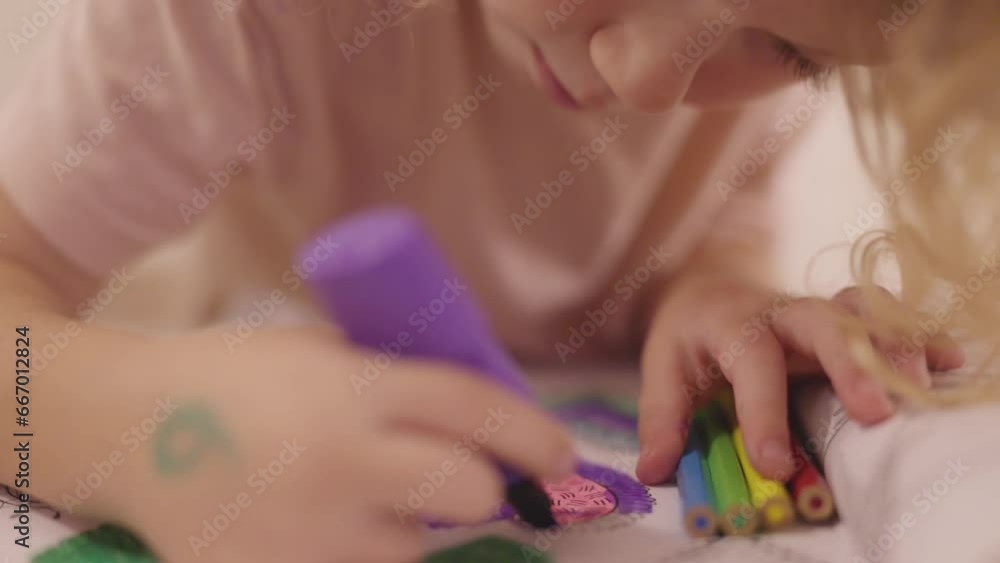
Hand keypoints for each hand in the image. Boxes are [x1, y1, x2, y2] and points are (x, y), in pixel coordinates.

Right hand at [102, 326, 573, 562]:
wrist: (127, 428)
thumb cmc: (232, 375)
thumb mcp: (318, 349)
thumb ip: (389, 379)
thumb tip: (471, 414)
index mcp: (354, 388)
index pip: (474, 408)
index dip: (532, 431)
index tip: (562, 452)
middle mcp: (344, 462)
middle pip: (469, 491)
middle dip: (479, 486)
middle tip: (459, 480)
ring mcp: (312, 533)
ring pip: (412, 549)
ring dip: (403, 529)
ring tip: (344, 500)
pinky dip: (352, 554)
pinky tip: (312, 528)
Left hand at [634, 274, 964, 483]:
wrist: (711, 284)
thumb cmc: (690, 336)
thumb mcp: (663, 369)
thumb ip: (661, 418)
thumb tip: (653, 471)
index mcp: (732, 323)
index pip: (752, 360)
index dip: (763, 412)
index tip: (774, 463)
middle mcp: (782, 311)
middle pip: (822, 320)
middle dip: (851, 362)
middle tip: (875, 413)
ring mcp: (819, 310)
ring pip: (864, 312)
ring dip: (896, 345)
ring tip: (921, 386)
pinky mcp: (846, 319)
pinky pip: (888, 319)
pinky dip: (919, 337)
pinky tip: (949, 361)